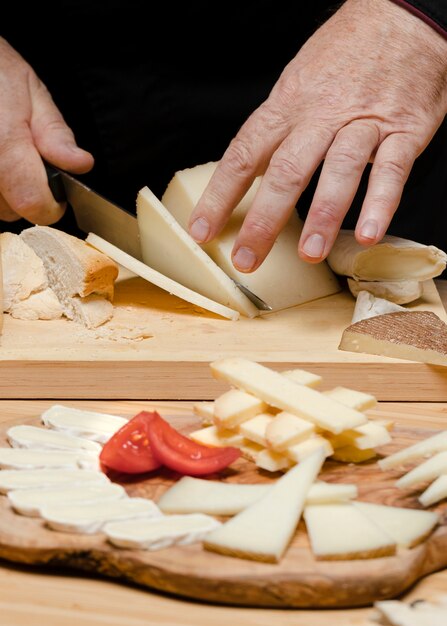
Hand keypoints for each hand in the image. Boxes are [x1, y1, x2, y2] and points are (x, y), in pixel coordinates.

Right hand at [0, 38, 93, 223]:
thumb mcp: (32, 92)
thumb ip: (55, 133)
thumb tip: (79, 164)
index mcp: (4, 143)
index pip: (32, 202)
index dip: (51, 205)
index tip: (57, 194)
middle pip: (12, 210)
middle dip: (27, 195)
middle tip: (27, 162)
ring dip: (7, 193)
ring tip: (9, 158)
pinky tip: (1, 166)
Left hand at [188, 0, 446, 270]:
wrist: (402, 16)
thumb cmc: (345, 55)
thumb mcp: (298, 84)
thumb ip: (279, 130)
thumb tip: (253, 172)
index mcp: (287, 105)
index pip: (244, 155)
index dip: (219, 196)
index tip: (201, 231)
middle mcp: (321, 115)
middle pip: (286, 171)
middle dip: (264, 220)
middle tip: (248, 260)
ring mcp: (362, 122)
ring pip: (338, 170)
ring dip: (323, 216)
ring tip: (309, 254)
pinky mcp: (404, 130)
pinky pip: (392, 171)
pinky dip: (380, 204)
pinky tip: (369, 233)